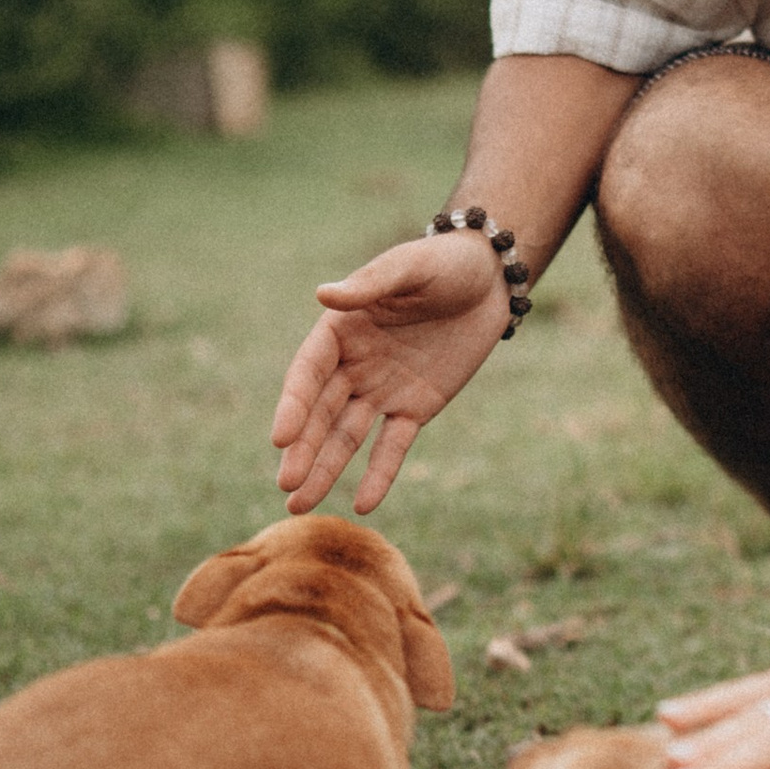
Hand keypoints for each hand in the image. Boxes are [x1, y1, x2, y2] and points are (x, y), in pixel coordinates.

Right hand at [269, 235, 512, 513]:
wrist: (489, 279)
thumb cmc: (443, 263)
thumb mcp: (409, 268)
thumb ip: (371, 286)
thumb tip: (324, 294)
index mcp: (340, 329)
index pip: (309, 372)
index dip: (294, 405)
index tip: (280, 439)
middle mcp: (353, 364)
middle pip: (321, 413)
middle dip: (303, 451)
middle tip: (285, 487)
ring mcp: (382, 389)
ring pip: (347, 436)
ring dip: (326, 469)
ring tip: (300, 504)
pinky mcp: (415, 408)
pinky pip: (392, 446)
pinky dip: (379, 474)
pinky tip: (363, 504)